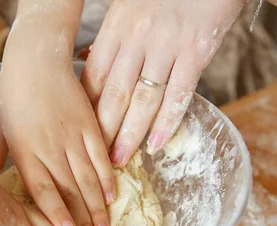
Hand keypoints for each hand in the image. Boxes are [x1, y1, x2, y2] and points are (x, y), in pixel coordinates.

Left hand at [0, 59, 115, 225]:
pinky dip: (108, 178)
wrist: (36, 59)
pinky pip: (101, 157)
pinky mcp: (89, 126)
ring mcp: (72, 137)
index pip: (43, 190)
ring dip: (98, 208)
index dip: (57, 214)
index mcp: (25, 152)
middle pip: (71, 192)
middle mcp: (50, 149)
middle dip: (82, 223)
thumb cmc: (13, 93)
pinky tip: (113, 197)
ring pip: (89, 179)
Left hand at [81, 0, 244, 165]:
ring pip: (143, 99)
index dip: (85, 109)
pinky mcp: (196, 52)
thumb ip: (109, 35)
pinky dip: (167, 121)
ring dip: (130, 134)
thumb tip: (86, 58)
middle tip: (96, 158)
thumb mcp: (128, 5)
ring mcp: (167, 46)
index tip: (80, 133)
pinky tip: (156, 143)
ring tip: (120, 159)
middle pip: (114, 93)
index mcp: (118, 27)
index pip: (94, 76)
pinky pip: (179, 93)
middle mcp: (138, 38)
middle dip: (103, 130)